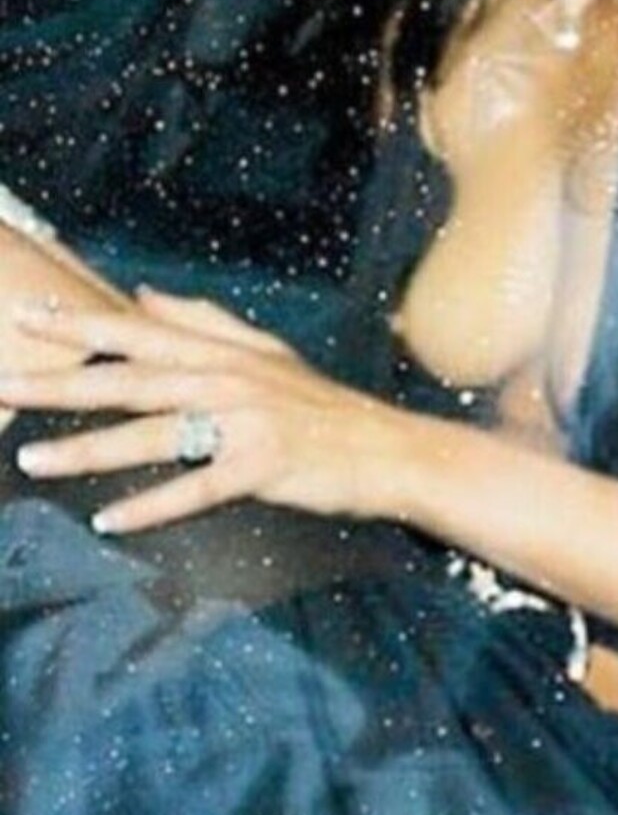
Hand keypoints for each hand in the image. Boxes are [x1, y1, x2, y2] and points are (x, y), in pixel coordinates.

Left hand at [2, 290, 407, 533]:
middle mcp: (225, 379)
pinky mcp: (259, 467)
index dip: (79, 327)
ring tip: (30, 460)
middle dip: (59, 384)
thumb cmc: (319, 403)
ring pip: (150, 435)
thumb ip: (201, 319)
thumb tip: (143, 294)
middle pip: (128, 382)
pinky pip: (194, 489)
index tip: (26, 319)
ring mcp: (242, 423)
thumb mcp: (264, 349)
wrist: (384, 446)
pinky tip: (108, 520)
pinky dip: (151, 506)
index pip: (136, 333)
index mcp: (220, 351)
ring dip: (87, 450)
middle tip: (3, 385)